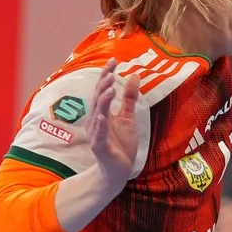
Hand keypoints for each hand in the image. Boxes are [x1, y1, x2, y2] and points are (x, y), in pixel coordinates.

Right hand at [85, 65, 142, 181]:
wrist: (117, 170)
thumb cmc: (120, 144)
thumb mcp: (128, 118)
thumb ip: (129, 99)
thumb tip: (135, 75)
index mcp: (102, 112)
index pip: (102, 89)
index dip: (106, 75)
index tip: (113, 60)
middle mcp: (96, 120)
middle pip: (98, 98)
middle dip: (103, 84)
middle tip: (111, 71)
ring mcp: (96, 133)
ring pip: (98, 113)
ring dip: (103, 100)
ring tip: (110, 87)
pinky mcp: (100, 147)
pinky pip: (99, 135)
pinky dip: (100, 126)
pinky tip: (102, 117)